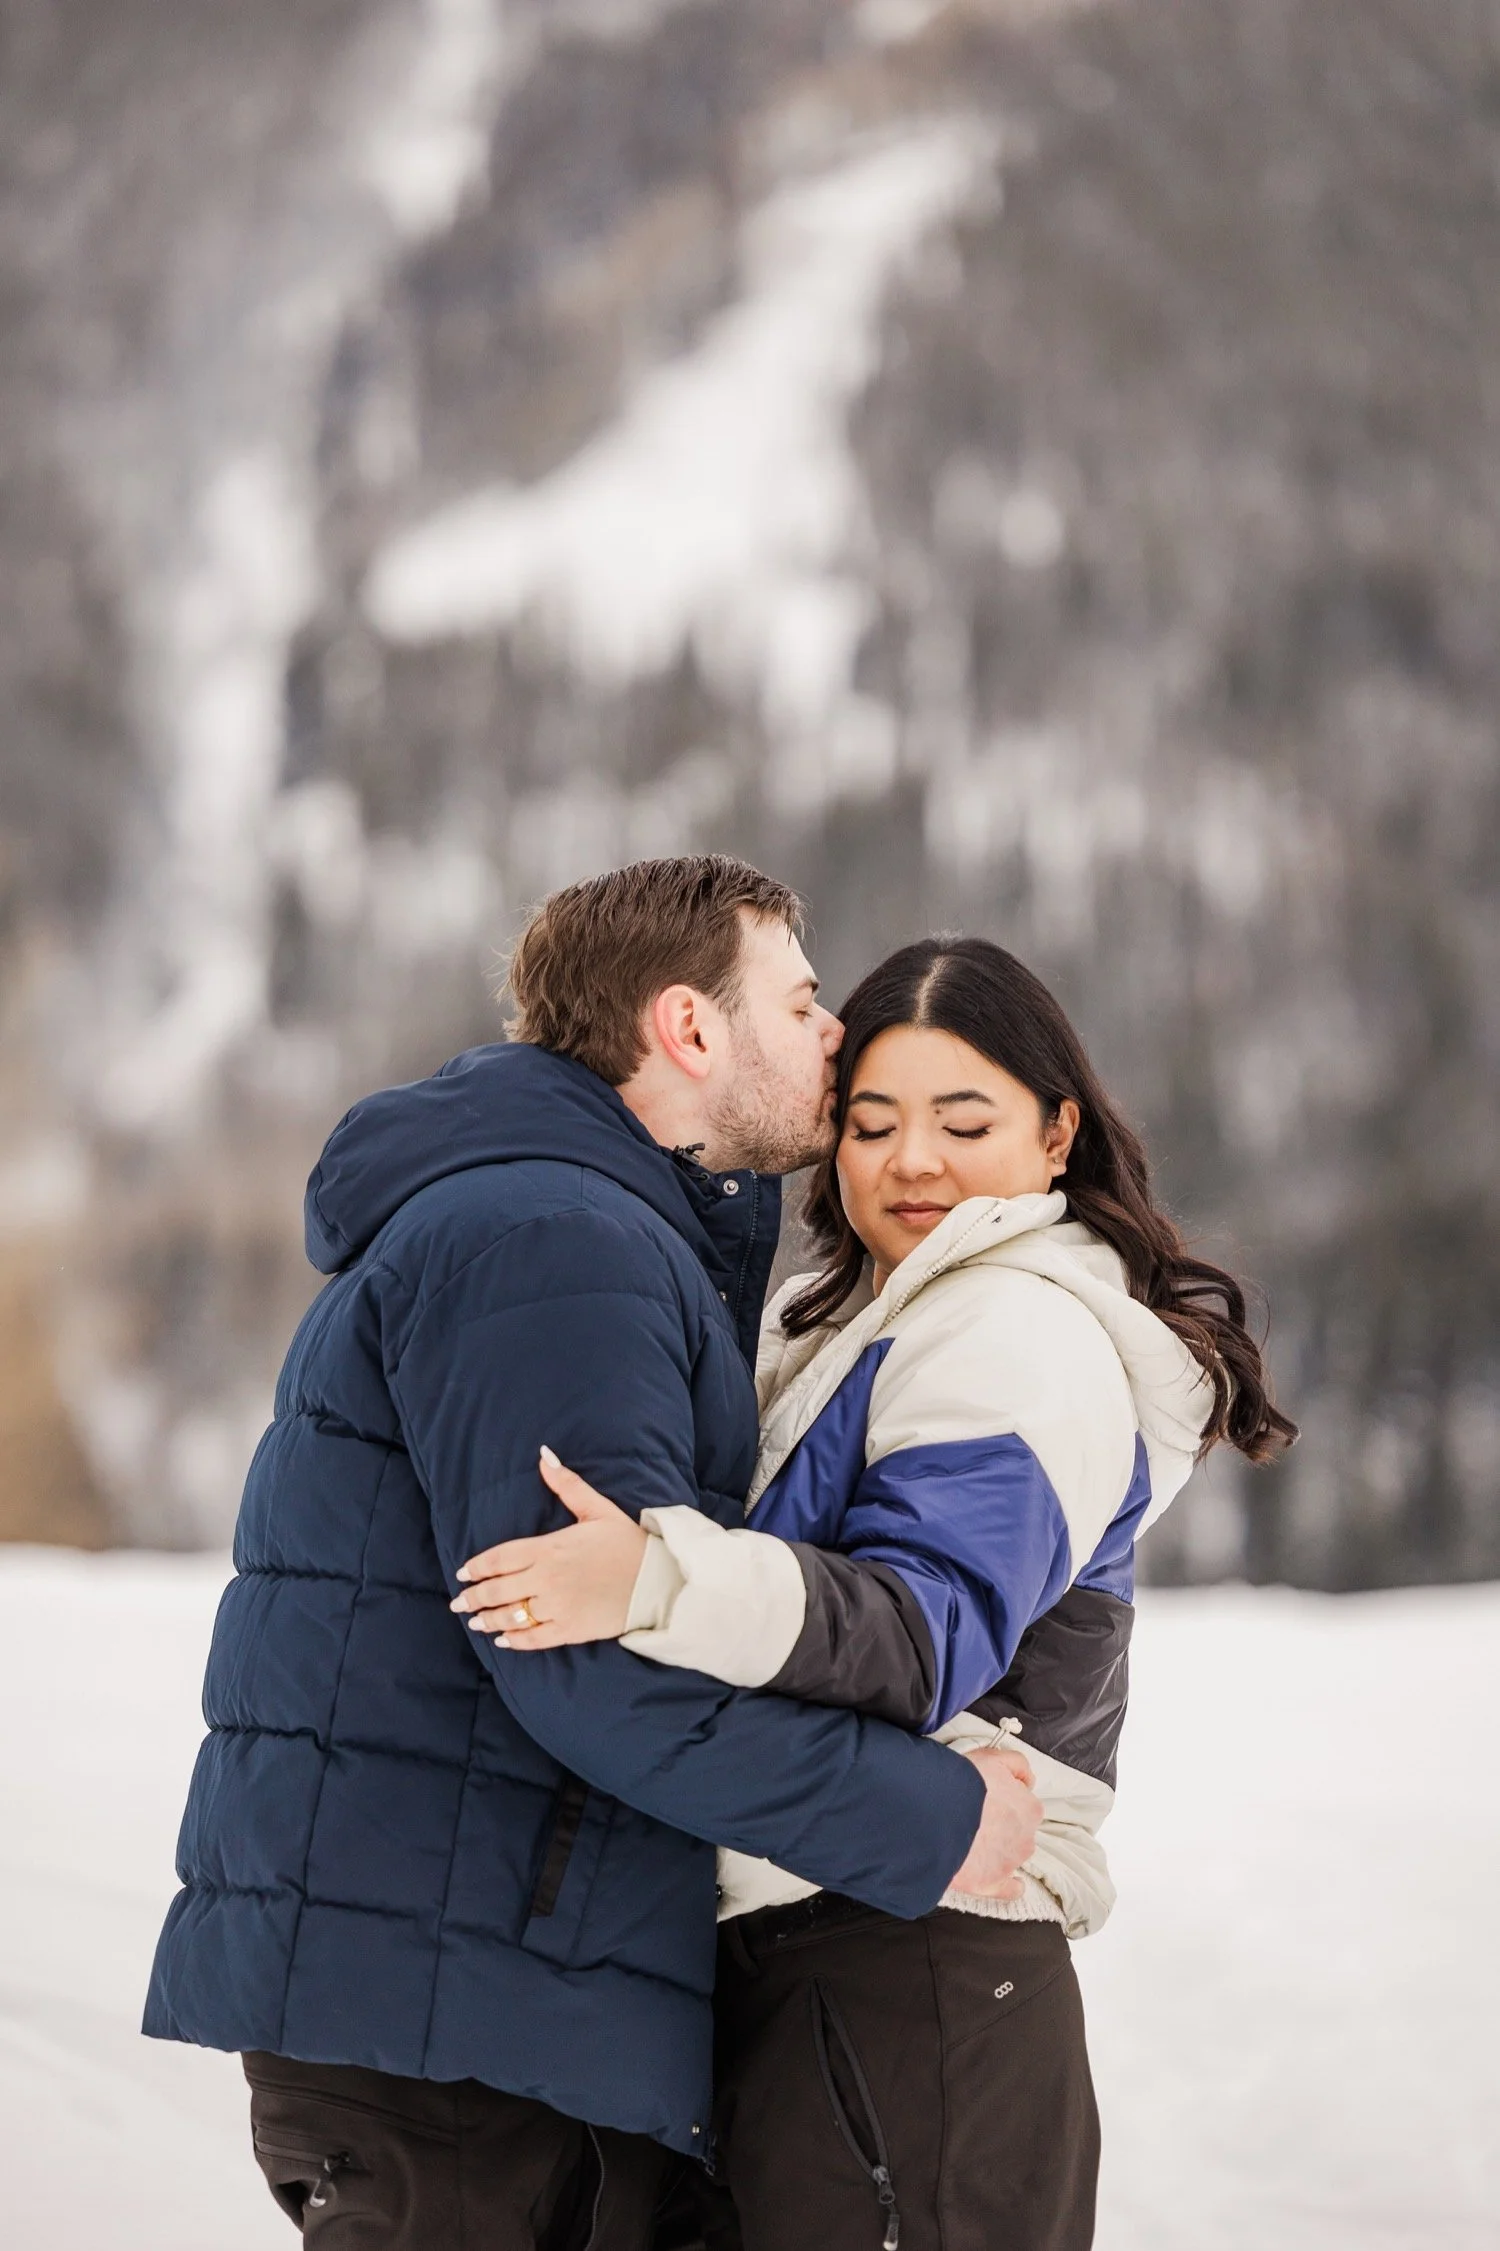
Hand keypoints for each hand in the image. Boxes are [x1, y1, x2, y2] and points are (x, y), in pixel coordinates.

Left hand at [449, 1448, 648, 1649]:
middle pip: (499, 1589)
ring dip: (488, 1619)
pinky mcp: (570, 1629)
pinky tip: (503, 1640)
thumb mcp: (597, 1508)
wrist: (658, 1579)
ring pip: (512, 1615)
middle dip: (474, 1597)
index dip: (477, 1567)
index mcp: (550, 1548)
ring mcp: (558, 1606)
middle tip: (458, 1602)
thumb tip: (544, 1455)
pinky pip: (535, 1638)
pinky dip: (515, 1640)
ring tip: (474, 1621)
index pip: (500, 1558)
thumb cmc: (626, 1542)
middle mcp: (547, 1578)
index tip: (463, 1573)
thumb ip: (566, 1484)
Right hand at [946, 1746, 1043, 1900]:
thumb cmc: (962, 1785)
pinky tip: (1000, 1879)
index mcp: (1029, 1808)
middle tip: (975, 1815)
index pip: (1024, 1803)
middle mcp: (1025, 1838)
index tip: (988, 1797)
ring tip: (970, 1838)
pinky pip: (1008, 1889)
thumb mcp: (993, 1757)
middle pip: (1017, 1830)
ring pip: (1010, 1854)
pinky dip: (1007, 1885)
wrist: (935, 1815)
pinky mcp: (992, 1884)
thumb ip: (1017, 1765)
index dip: (1003, 1798)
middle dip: (1001, 1823)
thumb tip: (1027, 1778)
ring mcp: (1009, 1863)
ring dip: (997, 1848)